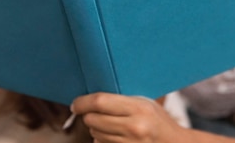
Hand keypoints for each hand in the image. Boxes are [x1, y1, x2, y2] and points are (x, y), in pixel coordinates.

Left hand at [72, 93, 188, 142]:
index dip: (83, 102)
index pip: (100, 102)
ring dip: (95, 129)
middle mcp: (134, 127)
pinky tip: (114, 136)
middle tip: (93, 112)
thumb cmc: (158, 120)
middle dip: (88, 115)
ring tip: (110, 124)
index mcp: (139, 108)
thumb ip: (122, 100)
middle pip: (93, 119)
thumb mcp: (145, 103)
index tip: (76, 103)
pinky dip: (101, 140)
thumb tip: (91, 97)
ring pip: (95, 135)